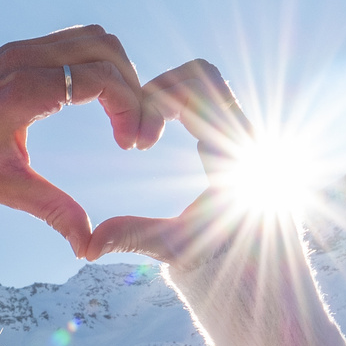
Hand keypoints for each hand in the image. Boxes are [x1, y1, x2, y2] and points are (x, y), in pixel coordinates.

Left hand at [0, 27, 162, 257]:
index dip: (130, 108)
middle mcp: (23, 57)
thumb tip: (88, 247)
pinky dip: (96, 65)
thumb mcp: (8, 189)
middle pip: (107, 48)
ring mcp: (19, 48)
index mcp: (24, 87)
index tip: (131, 146)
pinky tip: (97, 104)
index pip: (102, 77)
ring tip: (123, 117)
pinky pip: (72, 42)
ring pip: (93, 38)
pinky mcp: (16, 51)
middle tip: (136, 134)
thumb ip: (54, 211)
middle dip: (133, 87)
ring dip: (118, 72)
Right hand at [87, 58, 255, 265]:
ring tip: (142, 136)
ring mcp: (240, 133)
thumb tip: (87, 246)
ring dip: (165, 98)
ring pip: (203, 82)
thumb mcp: (176, 249)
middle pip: (200, 74)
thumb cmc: (221, 263)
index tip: (138, 145)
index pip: (198, 89)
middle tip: (136, 132)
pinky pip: (205, 100)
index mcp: (237, 153)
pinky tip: (153, 140)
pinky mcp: (233, 138)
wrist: (258, 271)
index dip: (155, 103)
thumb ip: (134, 237)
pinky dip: (173, 108)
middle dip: (157, 91)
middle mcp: (244, 135)